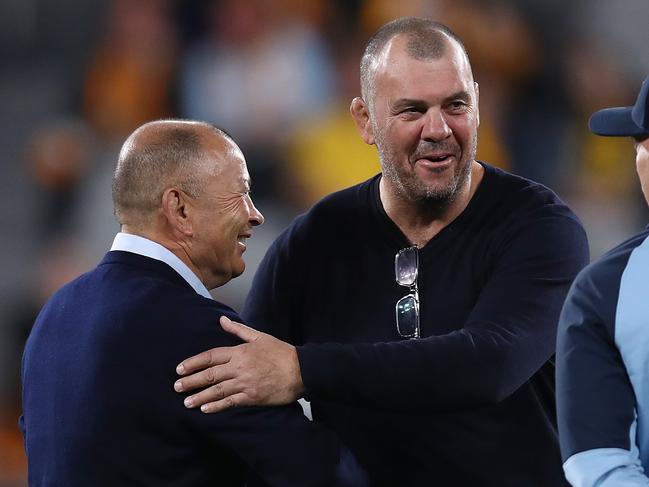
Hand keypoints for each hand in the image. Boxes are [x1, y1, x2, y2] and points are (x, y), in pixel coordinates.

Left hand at [174, 316, 304, 412]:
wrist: (301, 370)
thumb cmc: (280, 352)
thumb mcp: (259, 336)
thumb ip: (238, 330)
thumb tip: (221, 320)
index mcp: (240, 351)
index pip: (211, 356)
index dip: (194, 363)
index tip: (180, 369)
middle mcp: (240, 367)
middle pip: (210, 374)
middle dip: (191, 381)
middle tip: (176, 387)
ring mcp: (245, 383)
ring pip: (218, 390)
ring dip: (200, 396)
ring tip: (186, 402)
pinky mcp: (252, 397)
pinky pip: (231, 402)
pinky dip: (217, 406)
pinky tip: (205, 409)